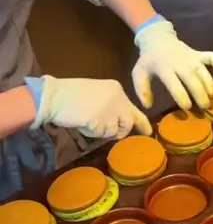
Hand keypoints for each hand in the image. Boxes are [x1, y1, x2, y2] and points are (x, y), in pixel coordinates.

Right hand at [27, 75, 151, 138]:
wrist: (53, 95)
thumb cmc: (70, 94)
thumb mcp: (97, 94)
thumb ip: (111, 105)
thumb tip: (118, 122)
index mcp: (117, 89)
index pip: (134, 109)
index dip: (141, 123)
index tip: (148, 132)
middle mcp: (118, 99)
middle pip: (127, 123)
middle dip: (118, 131)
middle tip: (103, 128)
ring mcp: (110, 111)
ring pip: (113, 132)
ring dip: (101, 131)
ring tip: (86, 119)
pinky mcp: (100, 122)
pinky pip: (100, 135)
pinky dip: (91, 133)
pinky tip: (81, 122)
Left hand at [133, 19, 212, 110]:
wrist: (158, 39)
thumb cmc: (149, 60)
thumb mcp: (139, 73)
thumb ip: (142, 90)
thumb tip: (148, 106)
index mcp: (164, 68)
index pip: (175, 84)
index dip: (182, 96)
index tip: (187, 108)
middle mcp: (180, 63)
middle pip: (192, 79)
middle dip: (200, 94)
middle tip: (206, 108)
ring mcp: (192, 58)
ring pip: (204, 71)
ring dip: (211, 85)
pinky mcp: (199, 54)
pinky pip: (212, 57)